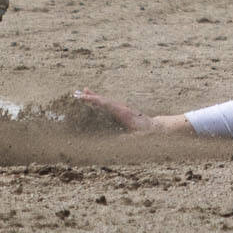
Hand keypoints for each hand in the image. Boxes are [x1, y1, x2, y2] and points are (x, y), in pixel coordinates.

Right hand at [69, 89, 192, 134]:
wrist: (156, 129)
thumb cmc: (146, 135)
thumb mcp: (137, 138)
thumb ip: (127, 139)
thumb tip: (117, 141)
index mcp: (122, 112)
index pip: (105, 103)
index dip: (94, 100)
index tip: (83, 96)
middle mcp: (120, 108)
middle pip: (103, 99)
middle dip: (89, 96)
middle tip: (76, 92)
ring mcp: (120, 109)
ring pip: (104, 101)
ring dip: (93, 97)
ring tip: (81, 92)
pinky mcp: (121, 112)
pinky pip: (107, 105)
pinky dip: (99, 102)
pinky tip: (94, 101)